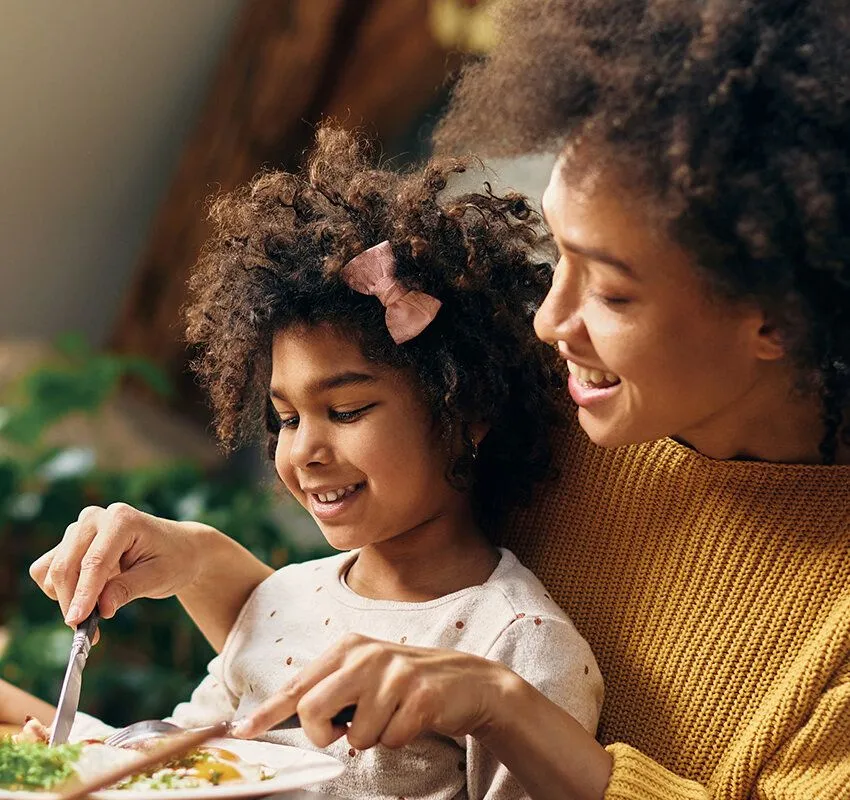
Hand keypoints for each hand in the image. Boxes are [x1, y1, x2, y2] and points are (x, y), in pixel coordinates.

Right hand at [30, 503, 201, 627]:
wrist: (179, 548)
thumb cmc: (174, 560)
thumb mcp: (159, 577)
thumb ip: (128, 590)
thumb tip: (100, 609)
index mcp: (121, 519)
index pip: (94, 561)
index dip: (84, 594)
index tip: (77, 622)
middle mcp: (95, 518)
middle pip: (65, 566)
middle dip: (71, 602)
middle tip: (85, 632)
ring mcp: (79, 529)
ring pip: (52, 569)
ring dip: (65, 598)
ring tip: (94, 615)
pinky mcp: (70, 543)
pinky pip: (47, 569)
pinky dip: (59, 590)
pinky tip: (85, 600)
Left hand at [232, 633, 519, 749]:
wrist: (466, 680)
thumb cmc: (404, 682)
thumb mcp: (364, 673)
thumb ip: (329, 687)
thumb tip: (287, 714)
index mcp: (348, 648)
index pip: (297, 685)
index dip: (266, 712)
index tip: (241, 731)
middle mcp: (367, 655)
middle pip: (312, 711)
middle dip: (323, 734)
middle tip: (345, 730)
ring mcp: (395, 674)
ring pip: (355, 736)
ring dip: (372, 737)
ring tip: (392, 715)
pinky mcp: (420, 696)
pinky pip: (391, 740)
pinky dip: (399, 739)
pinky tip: (413, 718)